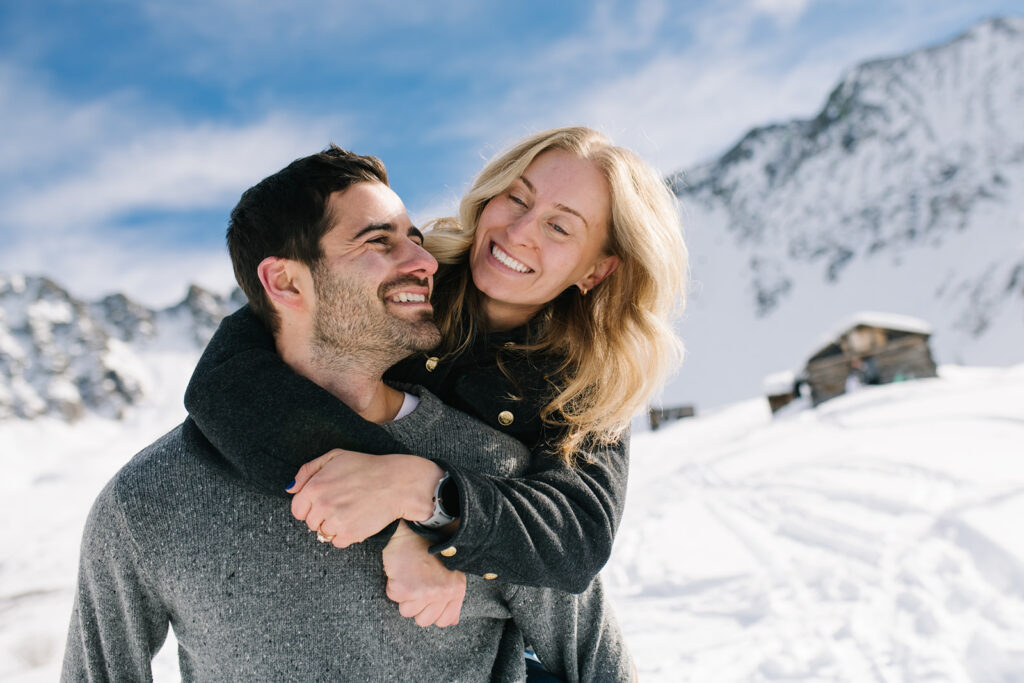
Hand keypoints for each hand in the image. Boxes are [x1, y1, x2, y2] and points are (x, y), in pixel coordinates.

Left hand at [288, 449, 442, 547]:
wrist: (396, 483)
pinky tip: (356, 520)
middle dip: (322, 516)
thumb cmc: (366, 467)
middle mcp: (322, 505)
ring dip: (334, 526)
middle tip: (341, 503)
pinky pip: (337, 542)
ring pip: (322, 533)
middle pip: (310, 523)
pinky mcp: (350, 534)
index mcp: (315, 487)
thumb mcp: (334, 457)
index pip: (297, 509)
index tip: (324, 501)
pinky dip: (345, 535)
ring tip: (350, 511)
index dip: (309, 506)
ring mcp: (335, 521)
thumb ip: (307, 471)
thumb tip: (290, 488)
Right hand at [382, 521, 465, 626]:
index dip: (433, 611)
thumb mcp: (451, 573)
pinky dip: (393, 584)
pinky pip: (393, 597)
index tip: (429, 595)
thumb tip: (453, 623)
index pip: (443, 621)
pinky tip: (401, 570)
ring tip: (410, 574)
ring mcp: (423, 592)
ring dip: (405, 596)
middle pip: (423, 621)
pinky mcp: (404, 588)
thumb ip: (452, 598)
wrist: (414, 528)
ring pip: (407, 611)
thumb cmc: (431, 549)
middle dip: (417, 605)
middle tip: (418, 582)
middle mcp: (442, 593)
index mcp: (456, 590)